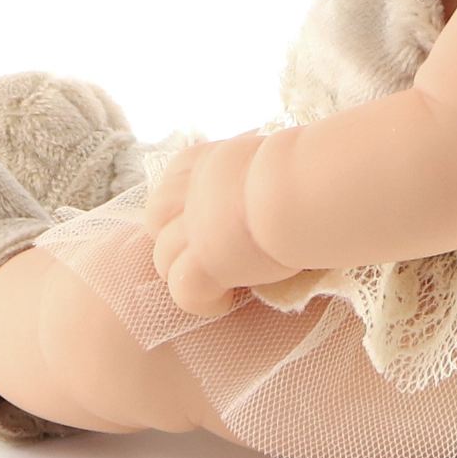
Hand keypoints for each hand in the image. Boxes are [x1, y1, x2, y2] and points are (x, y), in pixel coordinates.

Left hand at [144, 134, 297, 316]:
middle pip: (157, 217)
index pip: (175, 179)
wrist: (296, 188)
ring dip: (185, 272)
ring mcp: (191, 230)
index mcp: (209, 162)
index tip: (211, 216)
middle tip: (205, 251)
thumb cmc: (299, 167)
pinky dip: (201, 300)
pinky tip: (224, 301)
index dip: (185, 201)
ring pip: (163, 258)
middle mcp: (192, 193)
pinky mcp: (202, 264)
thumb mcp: (272, 155)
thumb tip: (279, 164)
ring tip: (216, 284)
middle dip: (172, 236)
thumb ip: (262, 166)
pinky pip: (183, 290)